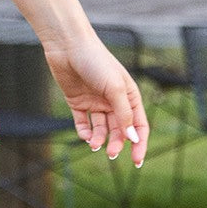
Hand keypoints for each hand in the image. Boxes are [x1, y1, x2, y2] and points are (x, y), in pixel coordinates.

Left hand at [43, 31, 148, 164]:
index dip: (139, 144)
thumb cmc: (96, 61)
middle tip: (110, 154)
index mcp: (129, 96)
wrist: (67, 45)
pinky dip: (85, 133)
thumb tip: (133, 137)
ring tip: (95, 145)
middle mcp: (113, 101)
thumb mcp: (115, 88)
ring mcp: (95, 102)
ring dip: (100, 139)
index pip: (139, 126)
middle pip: (119, 131)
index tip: (137, 162)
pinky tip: (85, 136)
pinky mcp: (77, 102)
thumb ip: (124, 114)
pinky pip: (83, 123)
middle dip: (116, 144)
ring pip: (101, 129)